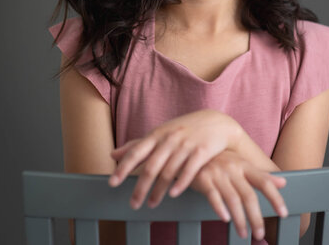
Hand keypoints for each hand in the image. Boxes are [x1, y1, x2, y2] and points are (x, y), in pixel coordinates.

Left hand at [108, 109, 240, 208]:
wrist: (216, 122)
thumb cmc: (183, 130)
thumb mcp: (159, 133)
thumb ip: (137, 145)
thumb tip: (113, 155)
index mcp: (157, 134)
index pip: (136, 152)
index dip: (124, 168)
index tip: (112, 183)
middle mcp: (170, 139)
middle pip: (152, 166)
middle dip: (140, 187)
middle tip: (133, 204)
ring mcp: (186, 145)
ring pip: (169, 171)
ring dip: (158, 191)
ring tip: (151, 204)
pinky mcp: (202, 151)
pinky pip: (189, 170)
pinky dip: (180, 183)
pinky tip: (173, 195)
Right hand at [188, 150, 287, 240]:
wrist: (194, 149)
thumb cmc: (220, 159)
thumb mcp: (241, 164)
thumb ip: (261, 175)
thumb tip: (283, 182)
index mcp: (244, 165)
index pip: (264, 182)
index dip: (275, 198)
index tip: (283, 213)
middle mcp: (232, 168)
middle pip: (249, 195)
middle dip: (256, 217)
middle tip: (260, 234)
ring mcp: (218, 173)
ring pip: (232, 199)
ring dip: (239, 220)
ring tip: (243, 234)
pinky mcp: (203, 178)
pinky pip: (213, 195)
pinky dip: (219, 208)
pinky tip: (225, 219)